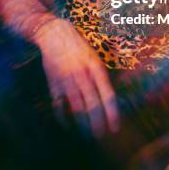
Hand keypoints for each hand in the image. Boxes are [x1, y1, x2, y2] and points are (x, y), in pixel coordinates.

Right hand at [35, 18, 118, 137]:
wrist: (54, 33)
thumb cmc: (78, 45)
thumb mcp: (94, 56)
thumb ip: (100, 75)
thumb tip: (109, 96)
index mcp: (96, 67)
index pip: (108, 95)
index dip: (112, 113)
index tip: (115, 127)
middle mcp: (83, 75)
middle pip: (93, 105)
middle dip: (98, 123)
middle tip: (100, 135)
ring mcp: (67, 79)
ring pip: (77, 107)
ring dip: (82, 123)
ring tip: (87, 133)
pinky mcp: (54, 82)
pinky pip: (58, 104)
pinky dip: (62, 116)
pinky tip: (67, 124)